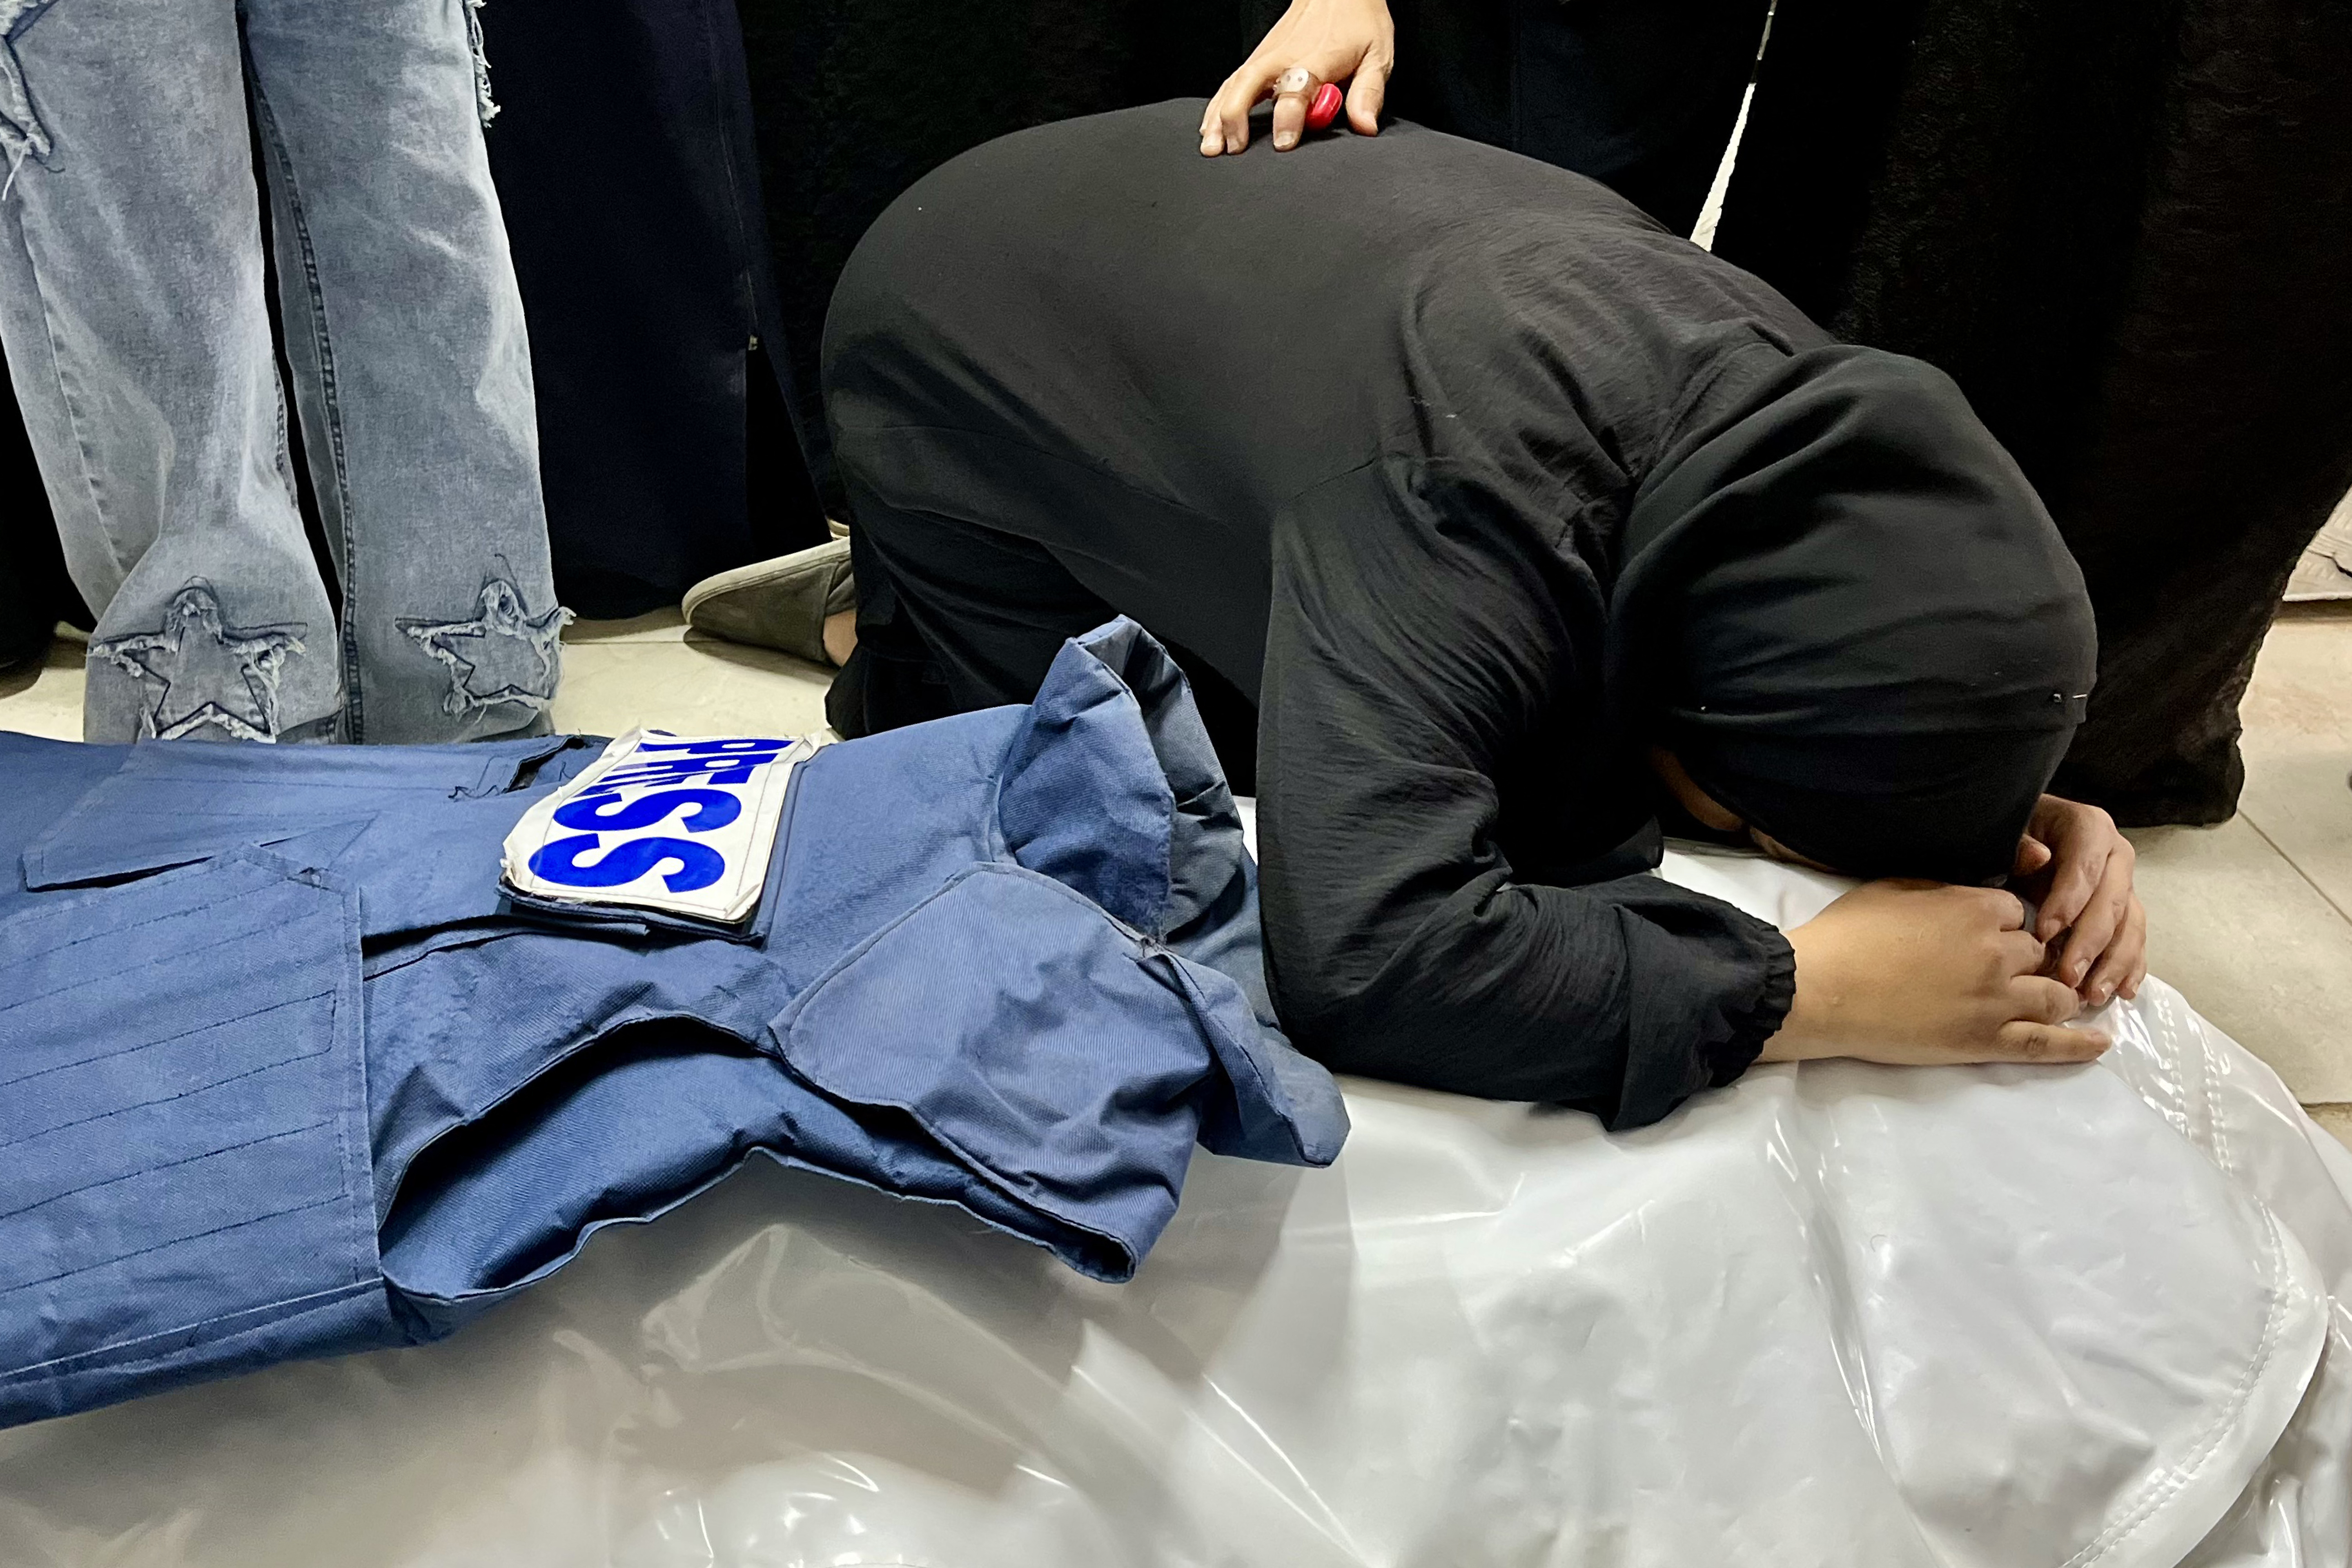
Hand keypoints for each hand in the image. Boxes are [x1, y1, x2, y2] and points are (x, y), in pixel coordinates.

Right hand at [1200, 0, 1393, 155]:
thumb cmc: (1358, 23)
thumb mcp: (1376, 56)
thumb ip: (1368, 93)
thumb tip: (1365, 126)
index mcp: (1315, 60)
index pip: (1296, 91)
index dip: (1289, 118)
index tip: (1284, 144)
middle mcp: (1284, 58)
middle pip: (1249, 85)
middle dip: (1237, 118)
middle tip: (1235, 149)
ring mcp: (1266, 57)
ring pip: (1234, 85)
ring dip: (1219, 116)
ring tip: (1211, 147)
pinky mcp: (1258, 58)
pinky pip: (1231, 83)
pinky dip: (1217, 105)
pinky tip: (1209, 128)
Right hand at [1760, 880, 2108, 1065]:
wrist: (1823, 989)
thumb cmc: (1850, 934)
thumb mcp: (1898, 887)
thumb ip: (1945, 889)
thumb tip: (1970, 896)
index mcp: (1976, 908)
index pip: (2018, 911)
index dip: (2004, 923)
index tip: (1985, 934)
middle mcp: (1999, 952)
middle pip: (2041, 953)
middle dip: (2030, 959)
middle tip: (2008, 970)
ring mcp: (1997, 1000)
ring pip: (2056, 994)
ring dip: (2058, 994)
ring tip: (2056, 999)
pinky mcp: (1986, 1041)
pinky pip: (2046, 1044)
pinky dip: (2079, 1044)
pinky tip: (2101, 1041)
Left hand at [2010, 795, 2145, 1006]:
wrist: (2026, 841)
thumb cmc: (2014, 839)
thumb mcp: (2010, 834)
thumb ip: (2020, 845)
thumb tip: (2039, 856)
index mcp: (2090, 828)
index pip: (2085, 866)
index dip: (2068, 900)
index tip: (2044, 933)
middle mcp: (2115, 856)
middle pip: (2110, 902)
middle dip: (2090, 943)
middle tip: (2068, 977)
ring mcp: (2124, 885)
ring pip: (2129, 926)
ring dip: (2113, 964)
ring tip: (2093, 995)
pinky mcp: (2126, 912)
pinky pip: (2134, 941)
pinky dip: (2129, 968)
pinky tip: (2121, 993)